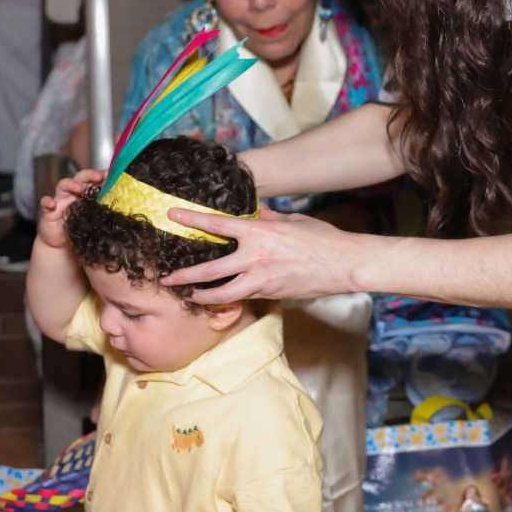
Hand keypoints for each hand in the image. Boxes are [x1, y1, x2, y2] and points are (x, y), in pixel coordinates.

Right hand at [38, 168, 103, 249]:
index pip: (94, 180)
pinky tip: (51, 204)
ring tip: (77, 188)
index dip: (101, 175)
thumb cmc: (81, 227)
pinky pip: (46, 203)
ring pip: (63, 186)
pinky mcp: (48, 211)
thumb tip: (126, 204)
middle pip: (80, 178)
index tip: (111, 174)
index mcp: (86, 193)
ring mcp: (60, 200)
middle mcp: (73, 193)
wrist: (62, 242)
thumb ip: (104, 209)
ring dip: (70, 184)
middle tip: (97, 176)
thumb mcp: (94, 218)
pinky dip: (48, 201)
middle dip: (88, 175)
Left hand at [157, 206, 361, 302]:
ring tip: (189, 296)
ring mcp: (262, 280)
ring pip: (223, 293)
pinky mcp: (271, 294)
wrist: (344, 265)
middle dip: (185, 276)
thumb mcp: (290, 221)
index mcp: (259, 233)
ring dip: (202, 295)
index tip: (172, 216)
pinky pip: (244, 296)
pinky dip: (229, 298)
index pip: (217, 224)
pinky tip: (219, 299)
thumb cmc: (321, 238)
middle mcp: (255, 257)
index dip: (192, 219)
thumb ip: (266, 218)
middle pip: (210, 270)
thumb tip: (252, 212)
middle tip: (166, 278)